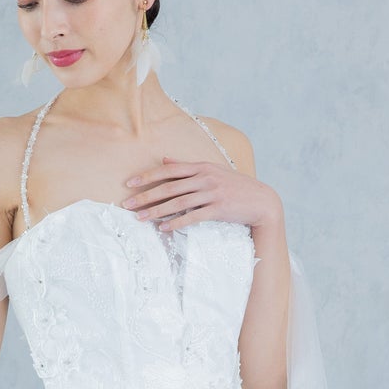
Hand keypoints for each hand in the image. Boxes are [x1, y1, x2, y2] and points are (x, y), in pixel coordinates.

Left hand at [121, 155, 283, 233]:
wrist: (261, 201)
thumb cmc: (234, 186)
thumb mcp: (212, 171)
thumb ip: (187, 167)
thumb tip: (165, 160)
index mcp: (201, 167)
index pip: (168, 170)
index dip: (147, 176)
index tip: (129, 183)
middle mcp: (204, 178)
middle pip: (169, 187)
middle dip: (145, 196)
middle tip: (127, 204)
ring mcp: (212, 193)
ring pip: (178, 202)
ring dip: (156, 211)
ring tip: (140, 218)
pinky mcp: (218, 209)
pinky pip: (193, 217)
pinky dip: (177, 222)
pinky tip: (163, 228)